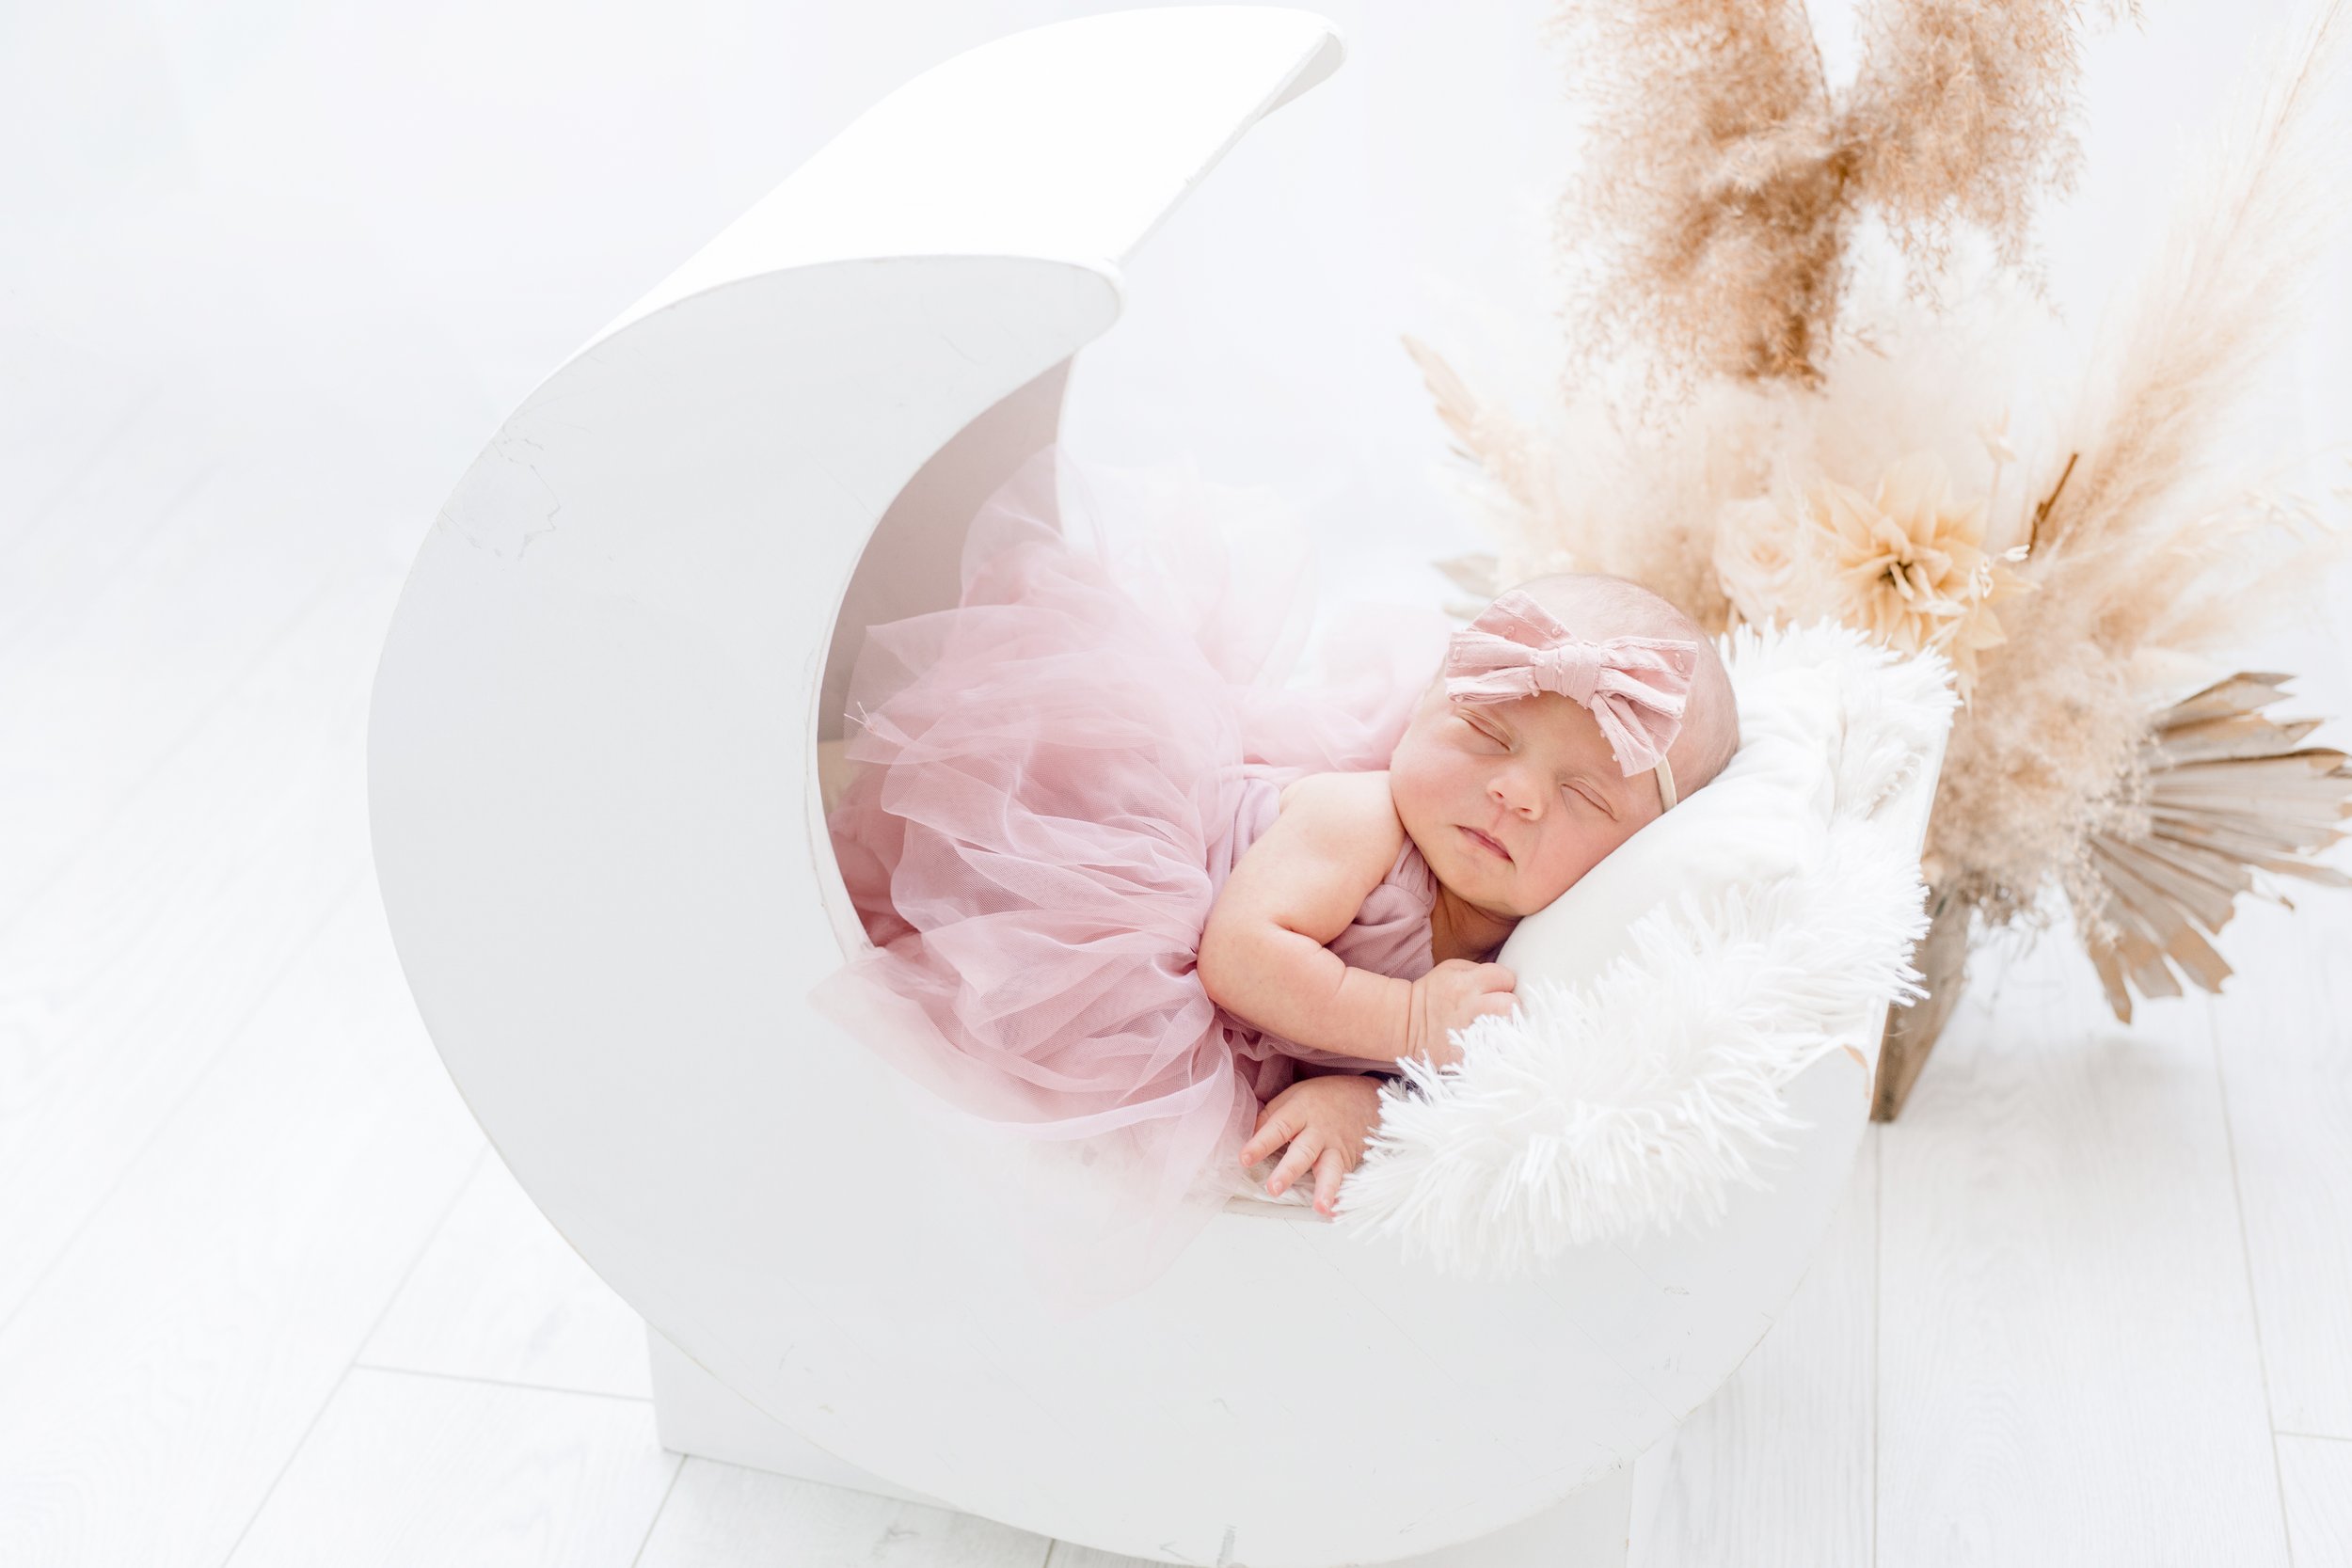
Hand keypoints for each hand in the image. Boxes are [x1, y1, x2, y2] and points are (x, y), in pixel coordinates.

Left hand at [1238, 1075, 1386, 1216]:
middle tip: (1273, 1188)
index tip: (1245, 1159)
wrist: (1367, 1097)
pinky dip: (1342, 1197)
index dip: (1261, 1143)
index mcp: (1301, 1110)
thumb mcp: (1295, 1095)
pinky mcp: (1349, 1161)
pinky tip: (1335, 1212)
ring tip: (1319, 1208)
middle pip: (1303, 1152)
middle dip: (1289, 1171)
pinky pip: (1346, 1180)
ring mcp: (1336, 1147)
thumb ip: (1271, 1116)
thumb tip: (1250, 1137)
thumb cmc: (1323, 1098)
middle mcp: (1319, 1131)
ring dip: (1325, 1189)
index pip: (1279, 1127)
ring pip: (1330, 1169)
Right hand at [1403, 958, 1515, 1068]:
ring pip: (1506, 1030)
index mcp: (1465, 983)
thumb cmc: (1435, 993)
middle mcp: (1470, 1007)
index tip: (1494, 990)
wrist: (1406, 1023)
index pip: (1505, 977)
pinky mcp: (1467, 1055)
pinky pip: (1494, 1052)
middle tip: (1499, 1010)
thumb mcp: (1452, 969)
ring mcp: (1469, 1033)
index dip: (1503, 983)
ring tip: (1496, 1027)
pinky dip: (1495, 1047)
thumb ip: (1481, 971)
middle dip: (1508, 1006)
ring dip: (1505, 1027)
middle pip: (1511, 1004)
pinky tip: (1488, 1043)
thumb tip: (1506, 981)